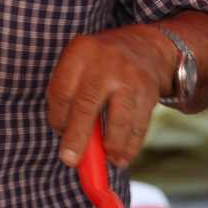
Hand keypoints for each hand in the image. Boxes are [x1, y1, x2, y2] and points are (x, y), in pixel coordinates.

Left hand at [46, 25, 175, 168]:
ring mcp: (130, 79)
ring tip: (105, 159)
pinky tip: (121, 158)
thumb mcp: (80, 64)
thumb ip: (70, 95)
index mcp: (80, 52)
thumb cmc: (100, 64)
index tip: (59, 132)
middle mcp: (105, 64)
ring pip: (119, 120)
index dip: (57, 117)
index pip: (62, 91)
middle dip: (77, 137)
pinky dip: (130, 147)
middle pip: (87, 105)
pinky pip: (139, 126)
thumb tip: (67, 139)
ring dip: (110, 146)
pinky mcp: (149, 93)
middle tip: (69, 160)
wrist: (143, 47)